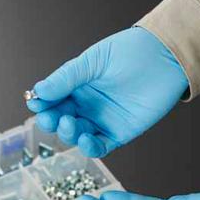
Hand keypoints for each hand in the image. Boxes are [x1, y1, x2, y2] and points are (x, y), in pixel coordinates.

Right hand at [26, 27, 188, 157]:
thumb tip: (38, 91)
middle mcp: (88, 106)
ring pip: (78, 135)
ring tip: (69, 124)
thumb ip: (66, 78)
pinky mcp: (120, 133)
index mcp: (78, 87)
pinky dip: (90, 147)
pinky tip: (85, 140)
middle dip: (53, 121)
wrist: (164, 57)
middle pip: (62, 120)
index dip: (43, 104)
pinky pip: (101, 146)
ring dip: (69, 134)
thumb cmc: (131, 52)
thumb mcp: (92, 61)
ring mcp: (103, 121)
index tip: (35, 103)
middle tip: (50, 117)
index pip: (53, 100)